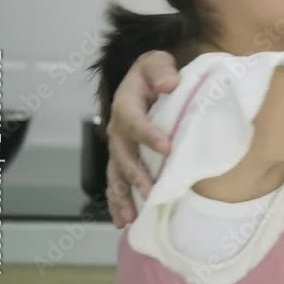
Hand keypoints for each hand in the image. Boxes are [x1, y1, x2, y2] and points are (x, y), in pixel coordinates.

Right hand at [105, 51, 179, 227]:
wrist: (144, 80)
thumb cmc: (154, 72)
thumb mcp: (156, 62)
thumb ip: (161, 70)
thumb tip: (168, 83)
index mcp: (126, 105)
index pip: (134, 121)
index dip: (148, 135)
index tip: (167, 148)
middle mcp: (117, 129)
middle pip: (123, 155)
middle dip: (136, 174)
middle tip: (151, 190)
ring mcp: (118, 147)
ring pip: (115, 175)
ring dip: (122, 197)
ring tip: (129, 218)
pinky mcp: (122, 158)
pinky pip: (116, 182)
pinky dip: (118, 202)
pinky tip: (124, 221)